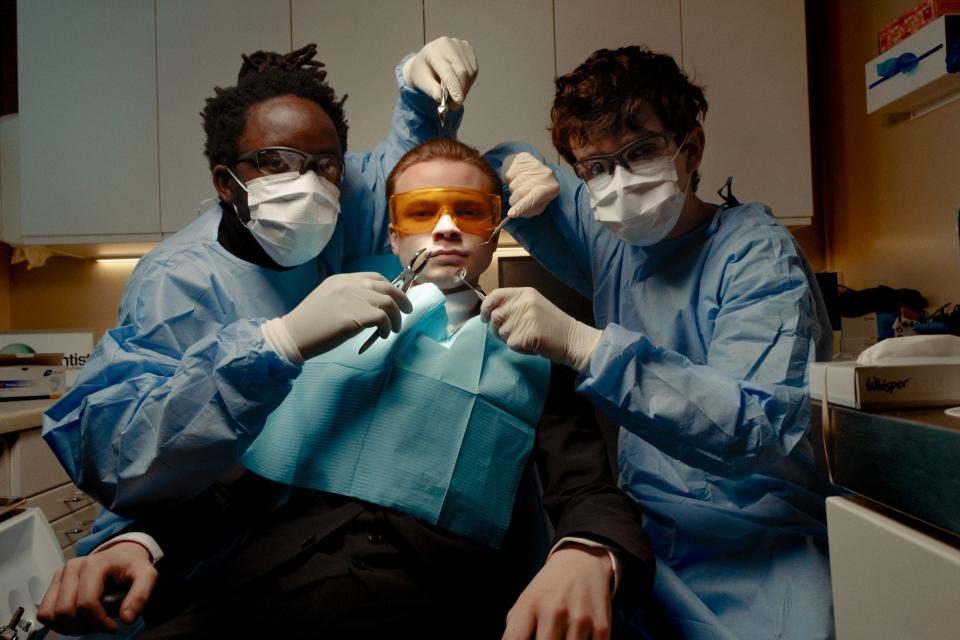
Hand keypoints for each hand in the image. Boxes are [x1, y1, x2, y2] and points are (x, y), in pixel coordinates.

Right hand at [38, 542, 156, 635]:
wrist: (122, 555)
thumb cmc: (131, 566)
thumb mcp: (146, 576)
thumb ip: (141, 596)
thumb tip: (126, 618)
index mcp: (94, 565)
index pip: (86, 603)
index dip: (99, 622)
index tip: (113, 627)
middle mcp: (73, 567)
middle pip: (65, 611)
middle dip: (84, 626)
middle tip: (100, 626)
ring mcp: (60, 575)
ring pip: (51, 614)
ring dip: (69, 627)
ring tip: (89, 623)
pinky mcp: (54, 583)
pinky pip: (44, 612)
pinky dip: (58, 623)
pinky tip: (77, 620)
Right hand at [279, 272, 412, 360]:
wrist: (293, 335)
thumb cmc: (310, 324)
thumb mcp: (329, 300)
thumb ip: (350, 297)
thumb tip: (374, 307)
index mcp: (342, 279)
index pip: (375, 277)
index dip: (391, 287)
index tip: (398, 299)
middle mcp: (349, 284)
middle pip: (387, 287)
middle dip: (402, 300)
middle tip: (407, 312)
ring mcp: (352, 298)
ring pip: (388, 302)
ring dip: (396, 317)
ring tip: (393, 329)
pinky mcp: (354, 315)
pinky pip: (383, 318)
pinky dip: (387, 327)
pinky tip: (383, 334)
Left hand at [402, 36, 477, 106]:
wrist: (425, 61)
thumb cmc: (422, 73)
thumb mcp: (422, 83)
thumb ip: (431, 90)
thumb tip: (442, 99)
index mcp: (432, 51)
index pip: (447, 71)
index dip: (454, 87)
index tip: (458, 101)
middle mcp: (447, 44)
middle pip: (461, 72)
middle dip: (460, 91)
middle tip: (454, 105)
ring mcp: (459, 44)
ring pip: (470, 72)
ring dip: (465, 88)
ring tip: (454, 95)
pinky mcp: (467, 49)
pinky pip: (473, 70)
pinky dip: (469, 82)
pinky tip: (459, 84)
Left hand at [481, 287, 600, 370]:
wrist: (574, 339)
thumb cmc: (553, 326)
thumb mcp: (533, 306)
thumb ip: (514, 306)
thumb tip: (489, 314)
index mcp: (525, 293)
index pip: (495, 295)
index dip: (485, 307)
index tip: (483, 316)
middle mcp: (524, 303)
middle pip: (495, 317)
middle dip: (500, 329)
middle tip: (516, 333)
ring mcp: (526, 318)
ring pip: (502, 333)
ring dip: (512, 339)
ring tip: (529, 337)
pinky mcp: (528, 334)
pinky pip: (511, 344)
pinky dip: (520, 349)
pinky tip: (533, 345)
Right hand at [502, 152, 558, 217]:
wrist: (538, 169)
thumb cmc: (539, 191)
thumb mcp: (539, 205)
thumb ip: (529, 210)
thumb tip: (514, 213)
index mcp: (552, 188)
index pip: (535, 198)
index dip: (522, 206)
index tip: (511, 214)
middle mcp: (545, 174)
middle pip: (520, 192)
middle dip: (514, 200)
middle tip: (516, 201)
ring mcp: (534, 165)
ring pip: (513, 185)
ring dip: (513, 189)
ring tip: (521, 186)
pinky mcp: (522, 158)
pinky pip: (509, 175)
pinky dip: (510, 180)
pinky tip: (518, 177)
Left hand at [502, 544, 613, 639]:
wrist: (583, 562)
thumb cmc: (549, 589)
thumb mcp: (525, 603)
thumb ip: (515, 632)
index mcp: (530, 606)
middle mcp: (554, 611)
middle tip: (548, 637)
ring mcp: (579, 620)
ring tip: (560, 635)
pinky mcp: (602, 627)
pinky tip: (577, 637)